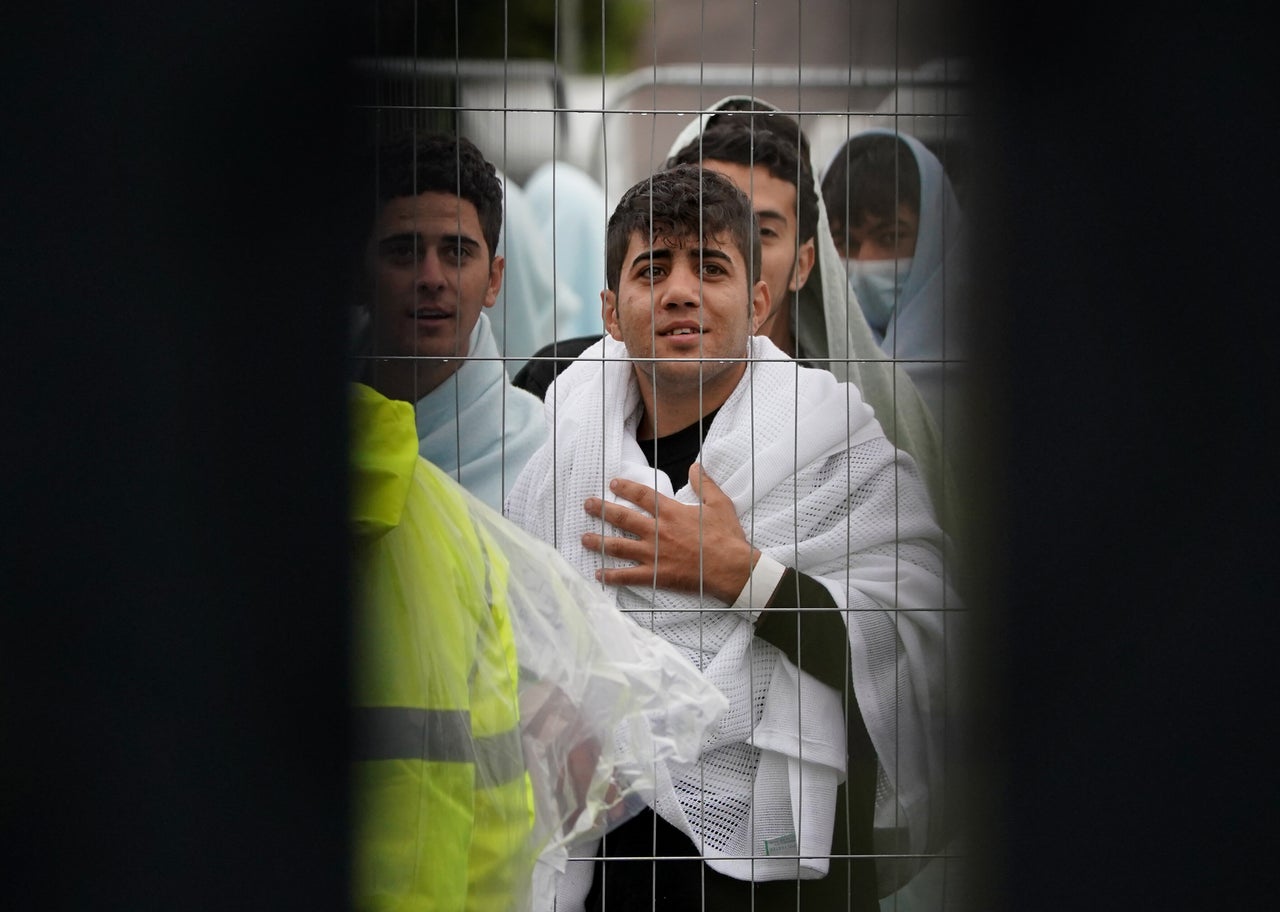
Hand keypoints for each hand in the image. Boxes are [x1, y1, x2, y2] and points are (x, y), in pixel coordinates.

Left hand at [581, 463, 758, 603]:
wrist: (731, 568)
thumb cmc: (727, 537)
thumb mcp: (719, 503)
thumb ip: (704, 484)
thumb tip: (695, 466)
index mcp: (671, 512)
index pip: (642, 496)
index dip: (625, 488)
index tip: (612, 483)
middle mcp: (657, 531)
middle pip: (623, 518)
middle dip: (602, 510)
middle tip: (587, 505)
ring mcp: (653, 554)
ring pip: (619, 546)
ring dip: (599, 542)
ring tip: (584, 538)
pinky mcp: (656, 576)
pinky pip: (628, 576)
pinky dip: (612, 576)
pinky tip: (599, 574)